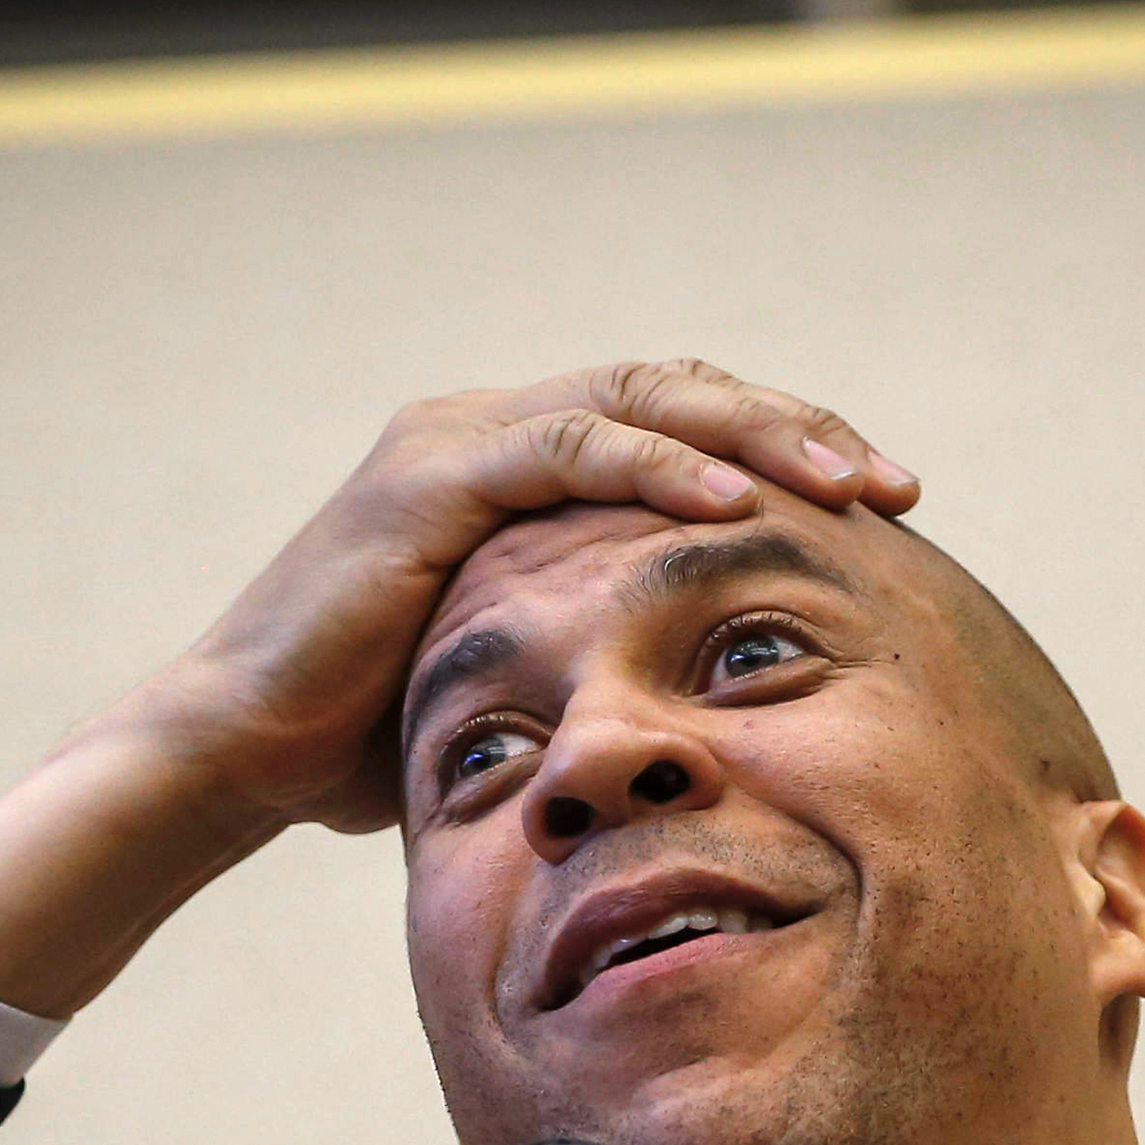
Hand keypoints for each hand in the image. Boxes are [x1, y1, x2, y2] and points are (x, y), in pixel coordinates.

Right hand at [0, 365, 917, 1017]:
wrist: (245, 755)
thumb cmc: (376, 741)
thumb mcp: (529, 684)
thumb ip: (610, 655)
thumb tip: (729, 719)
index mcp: (524, 465)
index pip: (683, 425)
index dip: (788, 453)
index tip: (885, 510)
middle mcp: (494, 429)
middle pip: (683, 390)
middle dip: (802, 431)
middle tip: (899, 486)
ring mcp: (458, 440)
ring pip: (643, 398)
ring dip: (760, 436)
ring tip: (850, 484)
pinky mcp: (429, 476)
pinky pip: (571, 447)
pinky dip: (661, 467)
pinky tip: (740, 501)